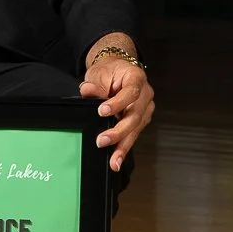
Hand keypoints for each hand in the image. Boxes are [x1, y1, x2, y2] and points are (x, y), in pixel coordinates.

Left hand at [79, 51, 153, 172]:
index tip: (102, 111)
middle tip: (102, 140)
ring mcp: (145, 107)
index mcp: (136, 77)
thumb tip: (87, 91)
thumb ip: (93, 85)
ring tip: (114, 160)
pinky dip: (125, 146)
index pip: (131, 92)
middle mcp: (145, 93)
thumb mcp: (98, 74)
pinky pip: (134, 134)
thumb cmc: (109, 72)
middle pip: (135, 115)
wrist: (117, 71)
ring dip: (123, 145)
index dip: (118, 103)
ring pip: (136, 128)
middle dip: (119, 131)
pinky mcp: (141, 119)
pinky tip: (117, 158)